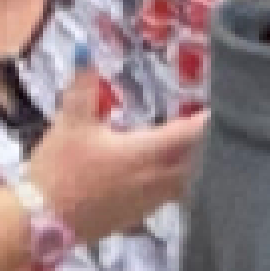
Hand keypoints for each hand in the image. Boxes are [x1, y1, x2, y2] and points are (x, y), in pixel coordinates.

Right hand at [25, 70, 206, 243]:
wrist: (46, 218)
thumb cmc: (60, 169)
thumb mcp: (70, 122)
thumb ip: (83, 88)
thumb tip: (85, 52)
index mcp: (146, 153)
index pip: (189, 135)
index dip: (208, 121)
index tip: (223, 110)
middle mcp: (159, 179)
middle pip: (201, 161)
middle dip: (212, 144)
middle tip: (222, 128)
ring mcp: (155, 199)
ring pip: (192, 181)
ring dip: (202, 165)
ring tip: (211, 149)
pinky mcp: (145, 213)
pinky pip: (176, 195)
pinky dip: (186, 181)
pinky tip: (183, 173)